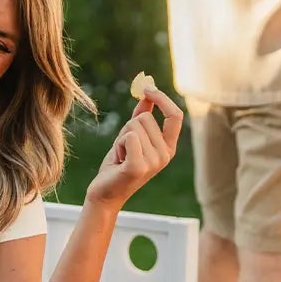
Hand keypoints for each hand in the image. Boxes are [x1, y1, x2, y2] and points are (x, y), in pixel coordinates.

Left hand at [85, 84, 183, 209]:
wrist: (105, 193)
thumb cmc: (118, 165)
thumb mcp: (131, 137)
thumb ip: (141, 116)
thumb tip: (147, 93)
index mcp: (168, 148)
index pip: (176, 116)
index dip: (162, 98)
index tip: (147, 88)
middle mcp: (165, 155)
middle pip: (146, 118)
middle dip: (128, 127)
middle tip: (124, 149)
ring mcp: (153, 163)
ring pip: (134, 126)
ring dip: (121, 138)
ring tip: (121, 156)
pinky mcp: (138, 167)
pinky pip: (129, 137)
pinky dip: (118, 144)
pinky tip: (118, 160)